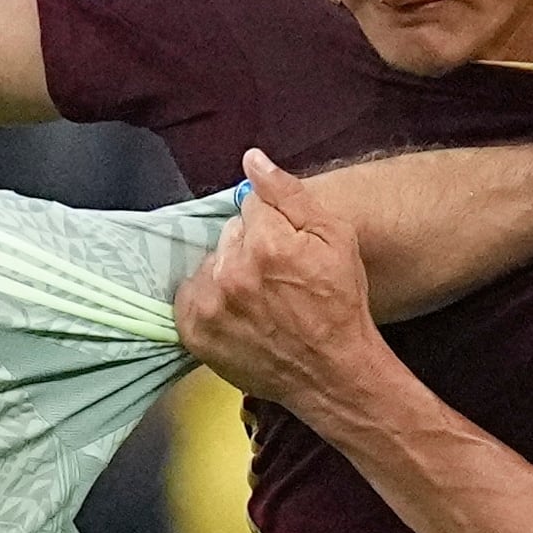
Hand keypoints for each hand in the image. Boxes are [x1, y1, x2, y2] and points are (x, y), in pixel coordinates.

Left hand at [174, 149, 386, 410]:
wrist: (333, 373)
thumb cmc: (340, 304)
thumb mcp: (335, 238)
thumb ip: (289, 193)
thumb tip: (252, 159)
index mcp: (266, 244)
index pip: (250, 206)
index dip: (274, 225)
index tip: (289, 250)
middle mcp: (230, 273)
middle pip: (229, 235)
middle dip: (251, 247)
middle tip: (279, 278)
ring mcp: (208, 305)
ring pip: (211, 264)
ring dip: (229, 274)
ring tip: (261, 300)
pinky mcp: (193, 331)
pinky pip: (192, 294)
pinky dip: (210, 300)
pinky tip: (240, 314)